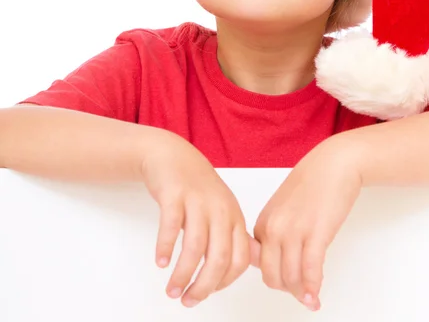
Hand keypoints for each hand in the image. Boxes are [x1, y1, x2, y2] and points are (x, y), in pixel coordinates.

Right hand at [140, 134, 258, 307]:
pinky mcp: (175, 194)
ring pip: (195, 246)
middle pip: (219, 257)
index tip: (208, 293)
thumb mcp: (221, 210)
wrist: (173, 156)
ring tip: (172, 290)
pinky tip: (160, 262)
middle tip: (187, 300)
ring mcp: (198, 201)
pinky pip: (171, 226)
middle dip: (204, 286)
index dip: (225, 282)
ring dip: (183, 274)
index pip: (240, 259)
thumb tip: (232, 271)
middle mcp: (220, 209)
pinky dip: (166, 247)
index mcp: (235, 216)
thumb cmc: (197, 188)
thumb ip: (229, 237)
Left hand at [253, 134, 361, 310]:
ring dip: (302, 293)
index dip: (274, 277)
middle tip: (300, 293)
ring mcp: (293, 232)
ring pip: (291, 278)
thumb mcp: (283, 206)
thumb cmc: (313, 181)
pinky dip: (313, 288)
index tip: (285, 283)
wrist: (334, 163)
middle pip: (272, 276)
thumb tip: (280, 259)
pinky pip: (311, 270)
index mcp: (263, 222)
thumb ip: (276, 230)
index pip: (259, 264)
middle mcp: (273, 228)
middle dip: (287, 289)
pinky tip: (316, 296)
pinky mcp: (316, 233)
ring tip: (311, 298)